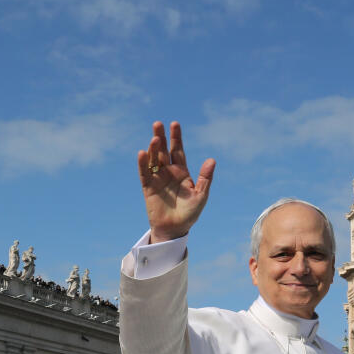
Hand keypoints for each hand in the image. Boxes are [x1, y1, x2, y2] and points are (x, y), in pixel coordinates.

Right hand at [139, 121, 215, 242]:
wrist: (174, 230)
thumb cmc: (190, 214)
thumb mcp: (201, 196)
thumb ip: (205, 178)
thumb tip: (212, 160)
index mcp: (182, 172)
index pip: (178, 151)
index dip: (176, 138)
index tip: (175, 124)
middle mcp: (168, 172)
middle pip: (163, 151)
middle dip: (161, 138)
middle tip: (158, 124)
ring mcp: (157, 179)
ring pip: (153, 160)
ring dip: (153, 149)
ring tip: (154, 138)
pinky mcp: (148, 188)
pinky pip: (144, 173)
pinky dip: (143, 164)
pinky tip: (142, 153)